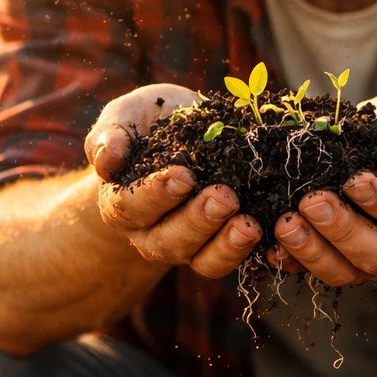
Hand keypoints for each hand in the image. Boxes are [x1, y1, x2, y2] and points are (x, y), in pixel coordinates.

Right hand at [83, 83, 261, 278]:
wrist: (181, 136)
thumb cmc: (150, 123)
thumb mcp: (127, 115)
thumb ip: (111, 134)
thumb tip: (107, 162)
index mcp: (122, 203)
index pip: (133, 206)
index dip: (157, 195)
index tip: (183, 175)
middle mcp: (151, 233)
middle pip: (170, 240)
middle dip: (199, 221)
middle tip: (225, 197)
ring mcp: (187, 246)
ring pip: (203, 260)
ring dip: (227, 245)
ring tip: (249, 225)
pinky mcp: (217, 248)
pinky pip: (231, 261)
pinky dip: (250, 251)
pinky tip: (268, 231)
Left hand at [270, 89, 376, 285]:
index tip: (354, 180)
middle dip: (342, 230)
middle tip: (311, 201)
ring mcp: (376, 262)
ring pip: (346, 272)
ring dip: (312, 251)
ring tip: (285, 224)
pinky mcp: (345, 263)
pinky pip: (319, 272)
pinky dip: (294, 263)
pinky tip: (271, 246)